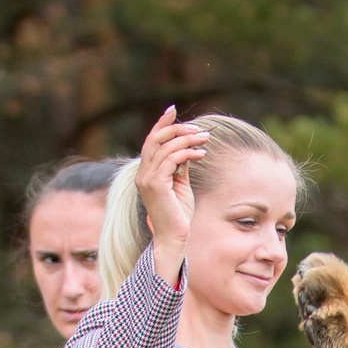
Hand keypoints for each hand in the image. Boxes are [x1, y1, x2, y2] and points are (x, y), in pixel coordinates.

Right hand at [136, 106, 208, 258]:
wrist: (174, 237)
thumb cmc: (178, 214)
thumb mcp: (180, 184)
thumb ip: (180, 165)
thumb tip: (188, 147)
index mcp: (146, 172)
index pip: (151, 140)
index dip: (161, 123)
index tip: (173, 110)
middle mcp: (142, 173)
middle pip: (156, 139)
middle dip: (178, 129)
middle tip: (199, 130)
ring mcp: (147, 179)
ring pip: (165, 147)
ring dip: (187, 140)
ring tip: (205, 140)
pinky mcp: (156, 184)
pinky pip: (171, 160)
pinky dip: (187, 153)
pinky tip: (201, 154)